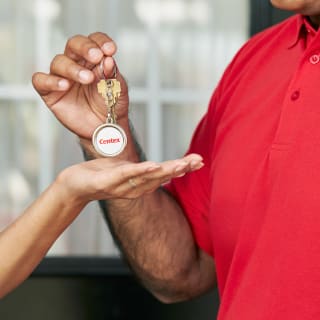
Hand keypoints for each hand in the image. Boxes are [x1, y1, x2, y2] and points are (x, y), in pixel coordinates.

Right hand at [32, 32, 128, 138]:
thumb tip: (108, 60)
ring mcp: (62, 78)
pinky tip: (64, 85)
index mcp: (94, 60)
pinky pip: (41, 81)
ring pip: (59, 62)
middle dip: (85, 48)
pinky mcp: (50, 92)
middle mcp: (77, 65)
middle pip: (74, 45)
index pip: (95, 42)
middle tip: (96, 56)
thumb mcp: (117, 90)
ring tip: (87, 78)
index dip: (101, 41)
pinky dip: (50, 81)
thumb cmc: (111, 107)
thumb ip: (112, 75)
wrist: (104, 129)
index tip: (110, 49)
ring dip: (73, 68)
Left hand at [57, 154, 203, 202]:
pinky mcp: (106, 182)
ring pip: (147, 177)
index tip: (199, 161)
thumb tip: (157, 165)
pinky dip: (140, 171)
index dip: (183, 168)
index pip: (165, 174)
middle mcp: (134, 187)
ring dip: (166, 170)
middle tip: (199, 162)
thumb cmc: (101, 175)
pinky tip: (153, 165)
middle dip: (181, 169)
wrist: (74, 185)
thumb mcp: (125, 171)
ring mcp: (121, 186)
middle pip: (161, 177)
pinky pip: (125, 175)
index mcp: (139, 183)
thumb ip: (142, 170)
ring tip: (182, 164)